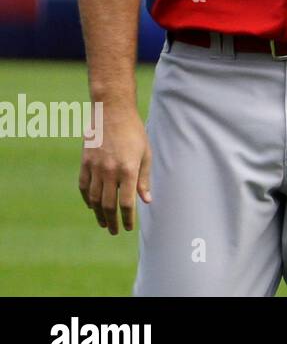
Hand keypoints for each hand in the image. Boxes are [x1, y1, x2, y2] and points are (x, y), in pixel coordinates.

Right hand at [78, 103, 150, 234]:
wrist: (112, 112)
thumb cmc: (134, 132)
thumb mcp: (145, 154)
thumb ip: (144, 178)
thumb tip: (146, 201)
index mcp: (128, 169)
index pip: (126, 202)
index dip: (127, 218)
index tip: (129, 228)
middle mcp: (110, 171)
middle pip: (109, 205)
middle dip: (112, 221)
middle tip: (114, 231)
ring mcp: (95, 167)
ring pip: (94, 199)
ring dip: (99, 214)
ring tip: (104, 223)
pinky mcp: (85, 163)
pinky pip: (84, 187)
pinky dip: (87, 199)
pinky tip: (92, 206)